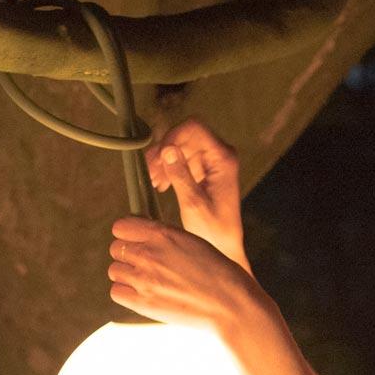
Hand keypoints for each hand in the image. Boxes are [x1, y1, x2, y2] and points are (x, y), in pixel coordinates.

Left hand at [108, 216, 267, 338]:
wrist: (230, 304)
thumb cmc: (217, 272)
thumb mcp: (192, 242)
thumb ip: (165, 238)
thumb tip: (142, 237)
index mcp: (163, 234)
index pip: (121, 227)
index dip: (127, 234)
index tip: (136, 241)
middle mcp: (149, 254)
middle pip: (116, 248)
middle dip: (127, 254)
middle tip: (144, 264)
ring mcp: (144, 279)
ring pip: (114, 270)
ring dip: (126, 274)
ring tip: (146, 280)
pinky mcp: (143, 303)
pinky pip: (116, 292)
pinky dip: (125, 292)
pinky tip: (142, 294)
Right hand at [146, 117, 247, 269]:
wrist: (224, 246)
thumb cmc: (213, 230)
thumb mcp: (193, 203)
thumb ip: (180, 174)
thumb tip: (167, 149)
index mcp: (223, 158)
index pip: (194, 128)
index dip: (171, 136)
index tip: (157, 158)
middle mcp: (220, 155)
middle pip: (185, 135)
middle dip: (165, 150)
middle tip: (149, 172)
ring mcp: (213, 162)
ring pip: (182, 146)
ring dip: (164, 160)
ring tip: (153, 181)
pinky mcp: (206, 171)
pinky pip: (183, 159)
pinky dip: (169, 168)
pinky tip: (160, 184)